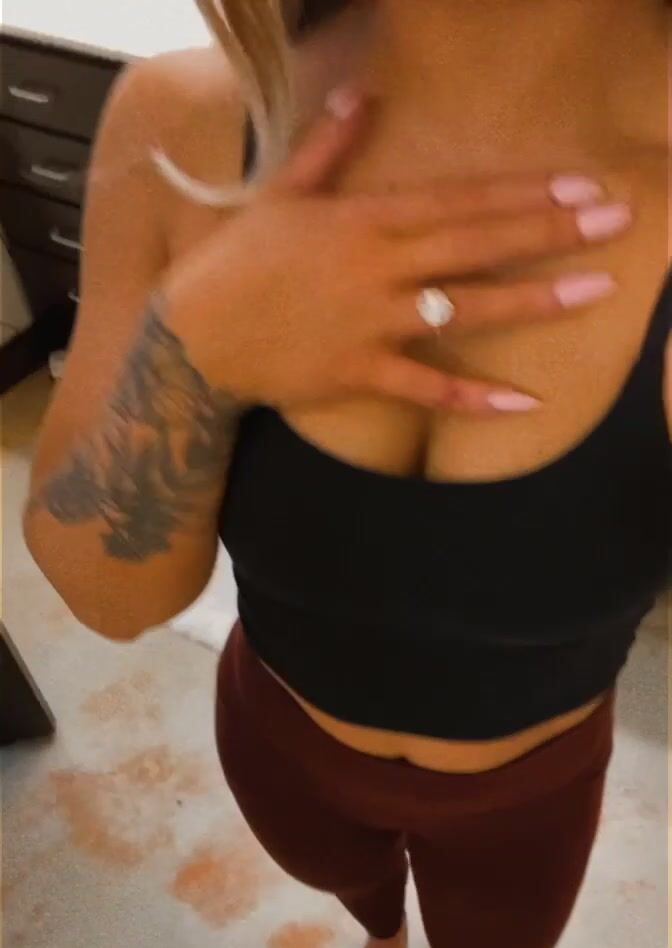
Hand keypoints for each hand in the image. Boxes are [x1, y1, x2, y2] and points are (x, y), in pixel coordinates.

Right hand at [161, 87, 631, 413]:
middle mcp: (378, 269)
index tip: (576, 186)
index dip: (520, 193)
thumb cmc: (234, 264)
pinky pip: (428, 389)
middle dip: (549, 232)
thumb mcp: (278, 194)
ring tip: (594, 290)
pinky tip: (525, 402)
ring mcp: (373, 323)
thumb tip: (362, 98)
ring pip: (466, 310)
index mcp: (362, 221)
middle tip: (612, 222)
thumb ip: (327, 148)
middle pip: (477, 246)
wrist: (194, 341)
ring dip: (533, 300)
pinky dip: (475, 399)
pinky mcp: (361, 372)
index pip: (458, 201)